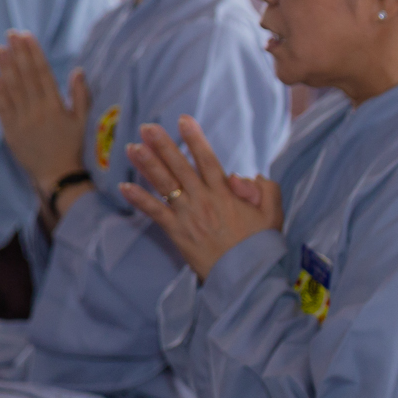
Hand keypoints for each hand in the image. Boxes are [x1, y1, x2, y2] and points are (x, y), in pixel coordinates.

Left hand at [0, 31, 89, 201]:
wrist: (59, 178)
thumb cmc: (75, 149)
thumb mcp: (84, 122)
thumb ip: (81, 96)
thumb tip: (78, 70)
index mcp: (56, 106)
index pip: (42, 73)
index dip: (33, 53)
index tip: (26, 35)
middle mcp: (37, 111)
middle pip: (25, 76)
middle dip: (18, 53)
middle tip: (10, 34)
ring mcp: (22, 122)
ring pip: (12, 90)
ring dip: (5, 68)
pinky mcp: (11, 133)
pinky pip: (2, 110)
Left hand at [119, 118, 280, 279]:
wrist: (246, 277)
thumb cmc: (260, 246)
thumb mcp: (273, 214)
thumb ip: (265, 188)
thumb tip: (248, 176)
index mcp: (226, 193)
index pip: (207, 159)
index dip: (194, 138)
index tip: (183, 120)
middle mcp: (203, 199)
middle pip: (180, 166)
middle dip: (163, 145)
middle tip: (147, 127)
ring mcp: (188, 216)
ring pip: (164, 184)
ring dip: (147, 165)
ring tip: (131, 147)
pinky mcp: (177, 233)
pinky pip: (155, 213)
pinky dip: (139, 200)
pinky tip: (124, 187)